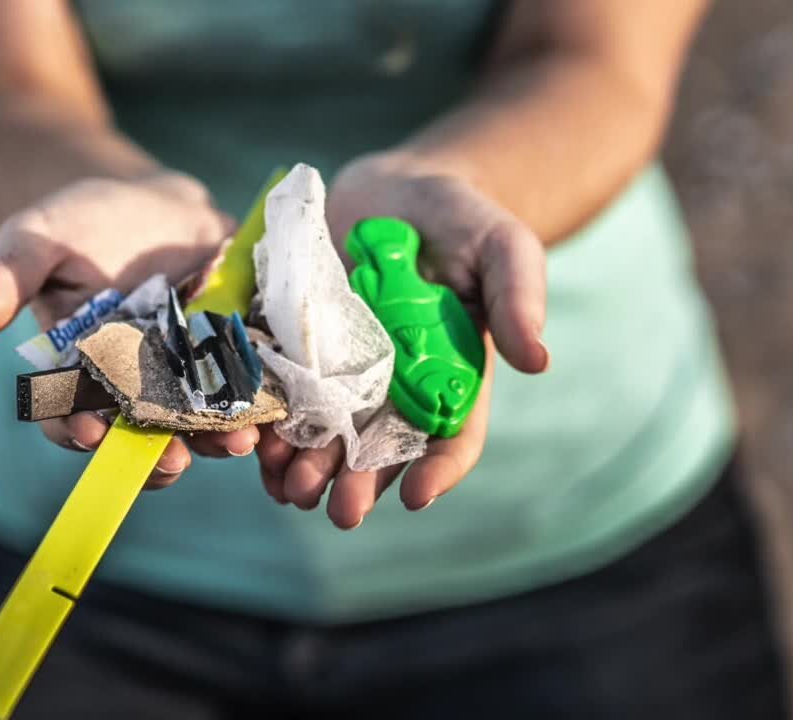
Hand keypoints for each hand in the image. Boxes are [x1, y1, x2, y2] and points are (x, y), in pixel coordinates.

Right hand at [0, 171, 260, 488]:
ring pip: (200, 422)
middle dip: (158, 452)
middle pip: (143, 436)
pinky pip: (249, 389)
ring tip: (238, 439)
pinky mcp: (234, 357)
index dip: (77, 431)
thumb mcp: (35, 241)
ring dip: (218, 437)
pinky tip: (277, 407)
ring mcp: (188, 379)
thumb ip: (3, 282)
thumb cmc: (79, 223)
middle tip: (173, 461)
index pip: (71, 418)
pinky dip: (262, 402)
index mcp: (80, 376)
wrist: (150, 204)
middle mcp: (134, 391)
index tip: (88, 434)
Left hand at [256, 150, 548, 527]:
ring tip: (288, 489)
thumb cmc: (460, 219)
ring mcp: (343, 370)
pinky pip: (281, 393)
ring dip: (307, 467)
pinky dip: (267, 423)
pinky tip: (253, 446)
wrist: (395, 190)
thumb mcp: (500, 245)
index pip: (452, 434)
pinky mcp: (297, 345)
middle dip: (358, 483)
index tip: (416, 497)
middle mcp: (395, 386)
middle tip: (338, 512)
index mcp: (452, 375)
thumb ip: (518, 296)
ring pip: (325, 433)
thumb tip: (540, 361)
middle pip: (379, 448)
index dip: (438, 470)